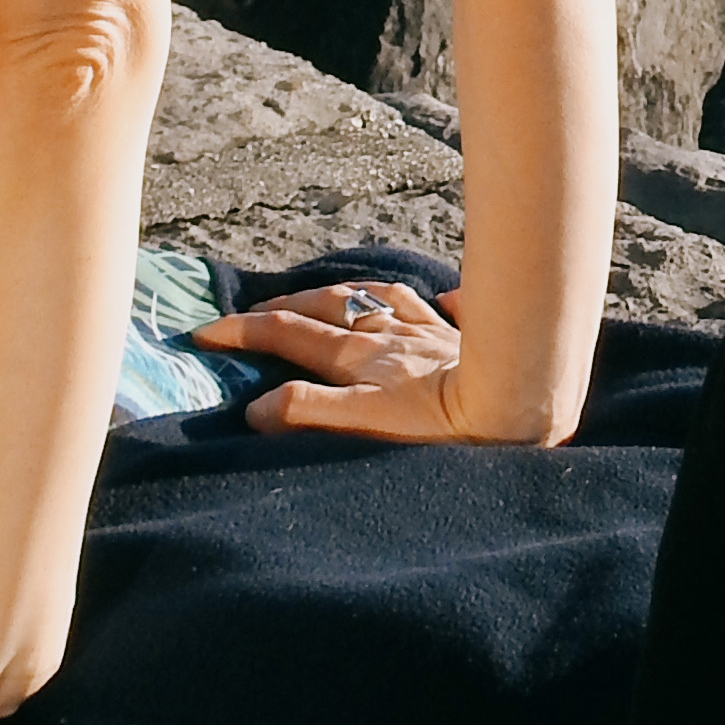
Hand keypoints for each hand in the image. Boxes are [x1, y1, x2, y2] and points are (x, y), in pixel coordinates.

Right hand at [198, 275, 476, 441]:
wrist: (519, 410)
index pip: (290, 336)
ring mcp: (431, 333)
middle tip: (254, 315)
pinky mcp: (470, 337)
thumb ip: (307, 414)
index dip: (245, 333)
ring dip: (344, 296)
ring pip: (379, 300)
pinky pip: (451, 309)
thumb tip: (256, 407)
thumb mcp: (364, 426)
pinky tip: (442, 301)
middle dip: (284, 309)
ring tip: (328, 297)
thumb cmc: (442, 428)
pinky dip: (437, 302)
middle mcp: (391, 336)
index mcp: (360, 357)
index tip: (205, 332)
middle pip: (328, 309)